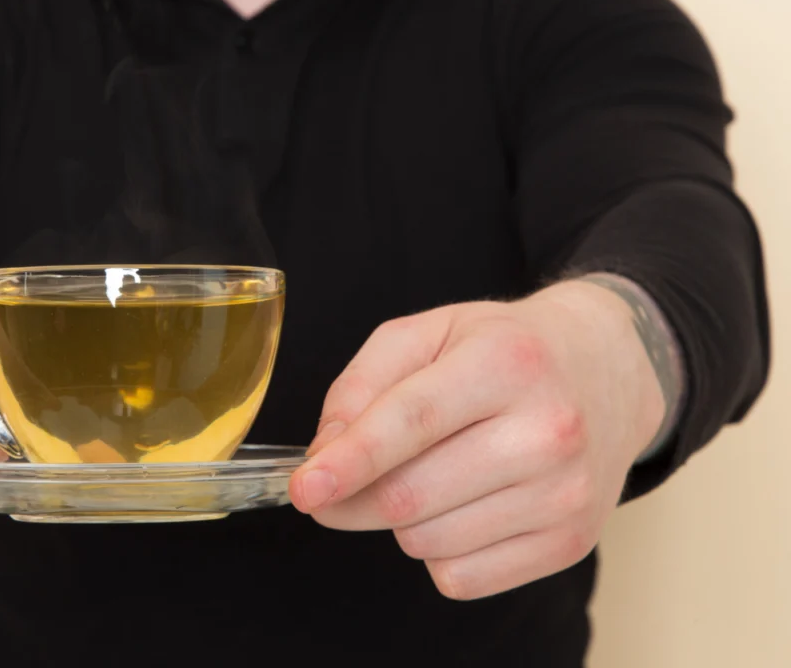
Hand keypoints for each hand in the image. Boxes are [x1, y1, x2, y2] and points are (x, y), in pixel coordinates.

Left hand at [289, 280, 667, 599]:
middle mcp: (548, 429)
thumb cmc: (505, 349)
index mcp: (507, 361)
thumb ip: (362, 384)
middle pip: (410, 496)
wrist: (608, 370)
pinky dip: (438, 552)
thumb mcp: (429, 333)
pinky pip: (461, 578)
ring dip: (401, 520)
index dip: (349, 461)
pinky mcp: (570, 543)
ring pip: (428, 542)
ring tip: (430, 474)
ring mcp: (566, 493)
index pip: (412, 422)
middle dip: (353, 497)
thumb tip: (325, 454)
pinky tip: (461, 506)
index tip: (305, 488)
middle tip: (337, 481)